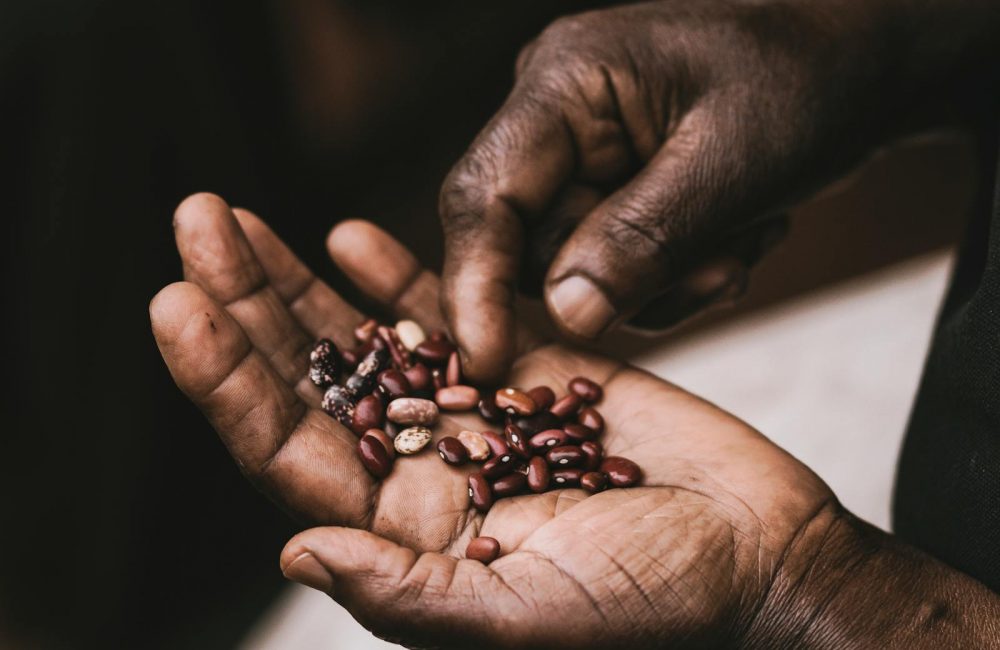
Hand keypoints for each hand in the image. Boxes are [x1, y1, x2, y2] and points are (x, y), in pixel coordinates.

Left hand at [152, 193, 844, 646]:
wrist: (759, 556)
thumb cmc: (658, 610)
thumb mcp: (528, 620)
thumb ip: (410, 593)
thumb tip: (295, 550)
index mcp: (410, 533)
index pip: (290, 453)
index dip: (227, 383)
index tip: (179, 305)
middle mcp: (428, 468)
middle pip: (313, 381)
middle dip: (249, 305)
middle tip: (197, 226)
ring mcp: (477, 412)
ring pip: (367, 340)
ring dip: (303, 281)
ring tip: (241, 219)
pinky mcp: (535, 368)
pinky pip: (454, 315)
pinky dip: (403, 276)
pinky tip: (352, 236)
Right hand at [439, 0, 999, 381]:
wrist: (862, 66)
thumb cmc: (809, 85)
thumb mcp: (733, 165)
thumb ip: (642, 240)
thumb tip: (564, 317)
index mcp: (565, 83)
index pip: (483, 194)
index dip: (474, 284)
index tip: (486, 364)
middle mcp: (555, 118)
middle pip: (530, 246)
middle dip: (619, 283)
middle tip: (720, 268)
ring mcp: (581, 156)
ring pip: (574, 270)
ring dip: (661, 282)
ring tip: (740, 242)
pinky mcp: (609, 189)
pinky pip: (611, 268)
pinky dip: (674, 275)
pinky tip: (736, 235)